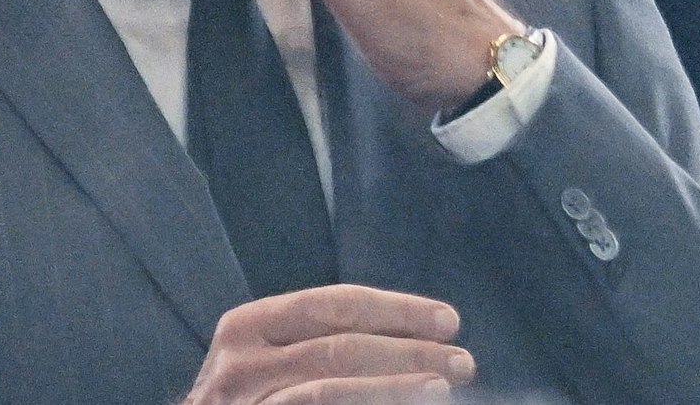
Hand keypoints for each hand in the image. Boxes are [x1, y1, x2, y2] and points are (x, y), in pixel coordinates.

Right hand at [184, 284, 473, 403]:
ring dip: (395, 386)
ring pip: (329, 389)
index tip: (449, 321)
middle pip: (341, 346)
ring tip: (441, 388)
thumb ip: (325, 339)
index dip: (398, 310)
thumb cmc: (249, 396)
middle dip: (410, 350)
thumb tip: (418, 338)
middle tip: (461, 360)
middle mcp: (239, 363)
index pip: (337, 304)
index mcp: (248, 325)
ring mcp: (244, 403)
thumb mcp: (271, 357)